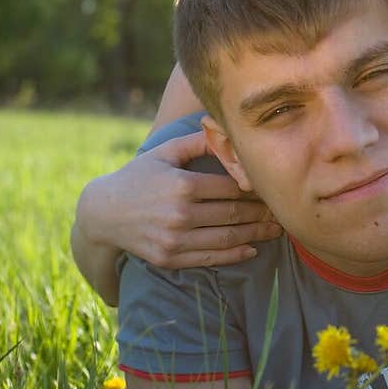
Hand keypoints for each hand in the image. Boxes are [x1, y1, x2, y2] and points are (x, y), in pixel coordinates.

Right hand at [77, 128, 281, 268]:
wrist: (103, 214)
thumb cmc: (137, 177)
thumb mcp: (164, 153)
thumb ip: (196, 142)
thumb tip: (226, 130)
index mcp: (183, 185)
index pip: (231, 189)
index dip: (256, 190)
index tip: (274, 189)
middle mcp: (180, 213)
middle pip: (233, 214)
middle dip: (262, 214)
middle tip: (284, 211)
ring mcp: (175, 238)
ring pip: (226, 238)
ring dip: (255, 235)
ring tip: (276, 231)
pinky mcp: (170, 257)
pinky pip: (209, 257)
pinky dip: (234, 254)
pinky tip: (251, 248)